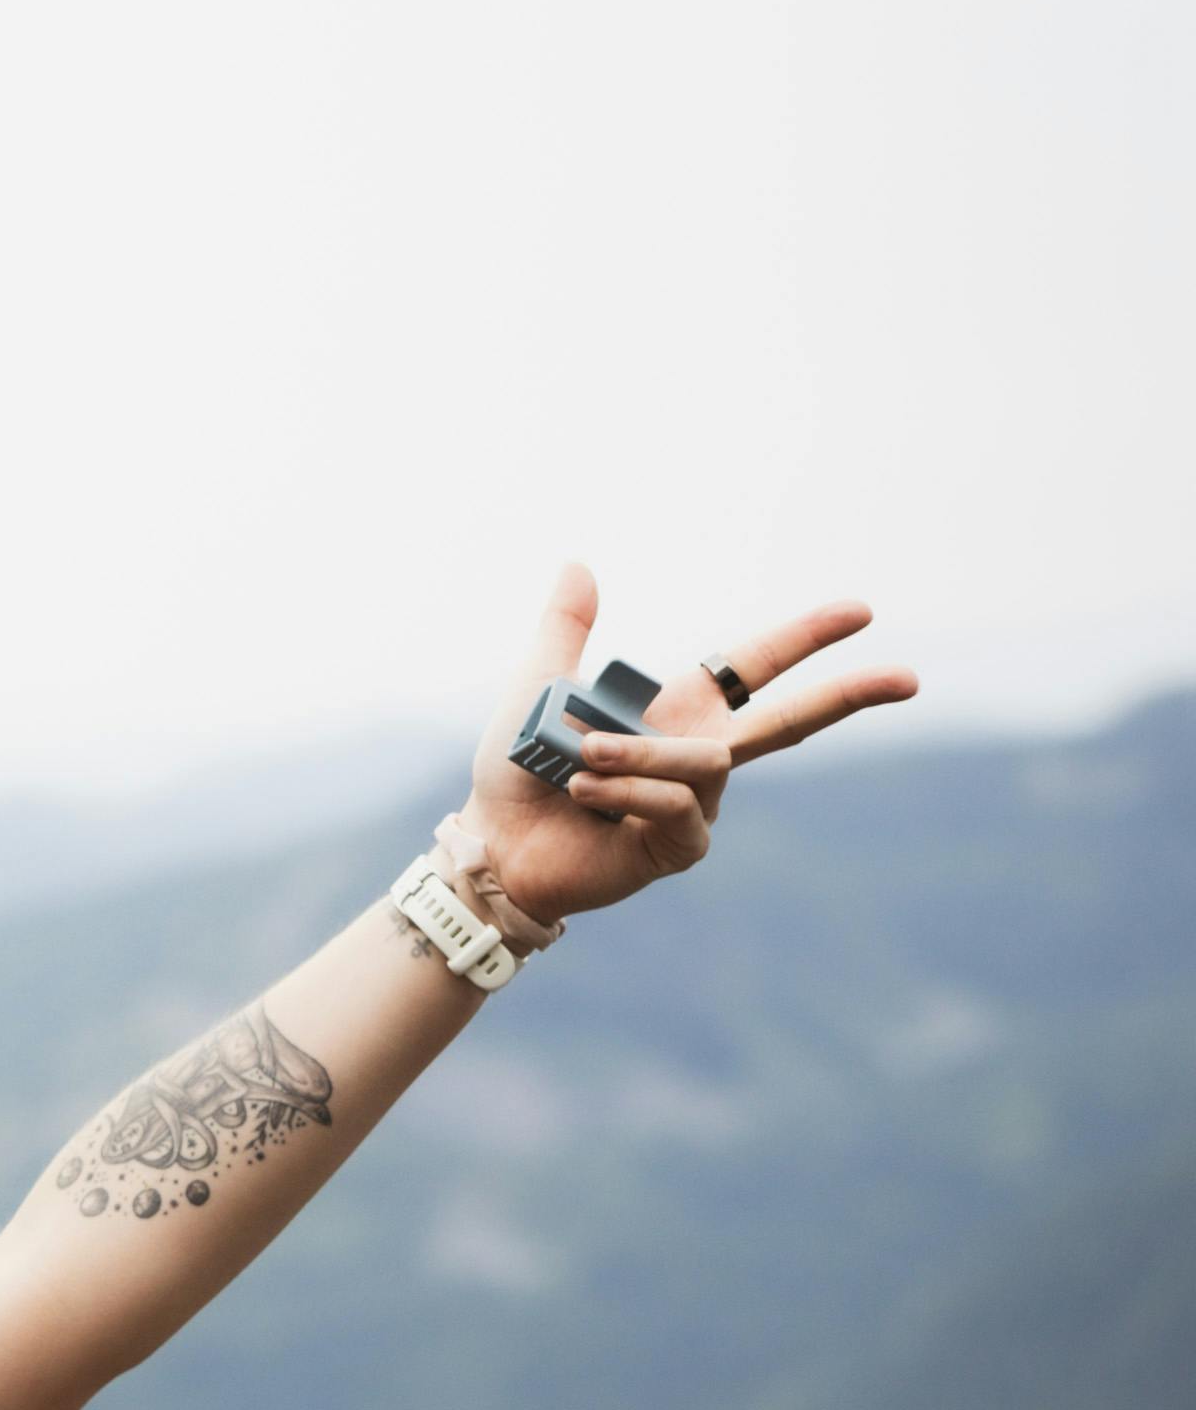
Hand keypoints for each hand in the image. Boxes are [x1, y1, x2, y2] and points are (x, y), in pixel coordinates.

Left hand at [458, 565, 916, 930]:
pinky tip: (588, 798)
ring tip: (579, 760)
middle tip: (912, 678)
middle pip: (793, 720)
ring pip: (706, 761)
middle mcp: (701, 754)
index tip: (861, 611)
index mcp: (678, 710)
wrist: (496, 847)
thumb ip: (565, 632)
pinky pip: (678, 804)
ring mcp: (697, 803)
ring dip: (637, 754)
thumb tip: (578, 562)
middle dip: (850, 694)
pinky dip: (628, 792)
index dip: (807, 636)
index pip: (756, 666)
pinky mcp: (681, 846)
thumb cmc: (519, 774)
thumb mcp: (538, 689)